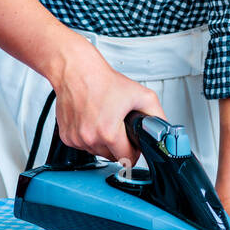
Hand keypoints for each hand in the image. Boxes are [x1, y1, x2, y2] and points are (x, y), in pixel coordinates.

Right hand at [48, 34, 167, 166]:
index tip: (132, 142)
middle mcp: (90, 138)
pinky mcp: (66, 137)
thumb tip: (163, 130)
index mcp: (108, 132)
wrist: (76, 70)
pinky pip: (82, 145)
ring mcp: (76, 138)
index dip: (134, 150)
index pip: (127, 159)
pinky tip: (91, 120)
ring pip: (96, 152)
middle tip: (118, 125)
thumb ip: (157, 115)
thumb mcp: (140, 94)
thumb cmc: (102, 79)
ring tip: (103, 119)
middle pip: (111, 156)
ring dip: (102, 141)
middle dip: (118, 145)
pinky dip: (88, 137)